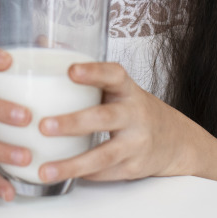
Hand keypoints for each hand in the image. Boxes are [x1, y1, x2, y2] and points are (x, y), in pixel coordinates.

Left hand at [36, 62, 195, 183]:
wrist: (174, 140)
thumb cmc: (132, 108)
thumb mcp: (115, 86)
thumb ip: (83, 67)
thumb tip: (42, 42)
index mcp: (127, 89)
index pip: (114, 75)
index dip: (93, 71)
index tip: (70, 70)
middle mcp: (135, 114)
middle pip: (105, 118)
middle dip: (73, 123)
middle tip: (44, 126)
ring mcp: (137, 142)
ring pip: (104, 155)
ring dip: (73, 163)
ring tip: (45, 169)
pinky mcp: (134, 167)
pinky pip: (106, 173)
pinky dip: (83, 175)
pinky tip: (61, 175)